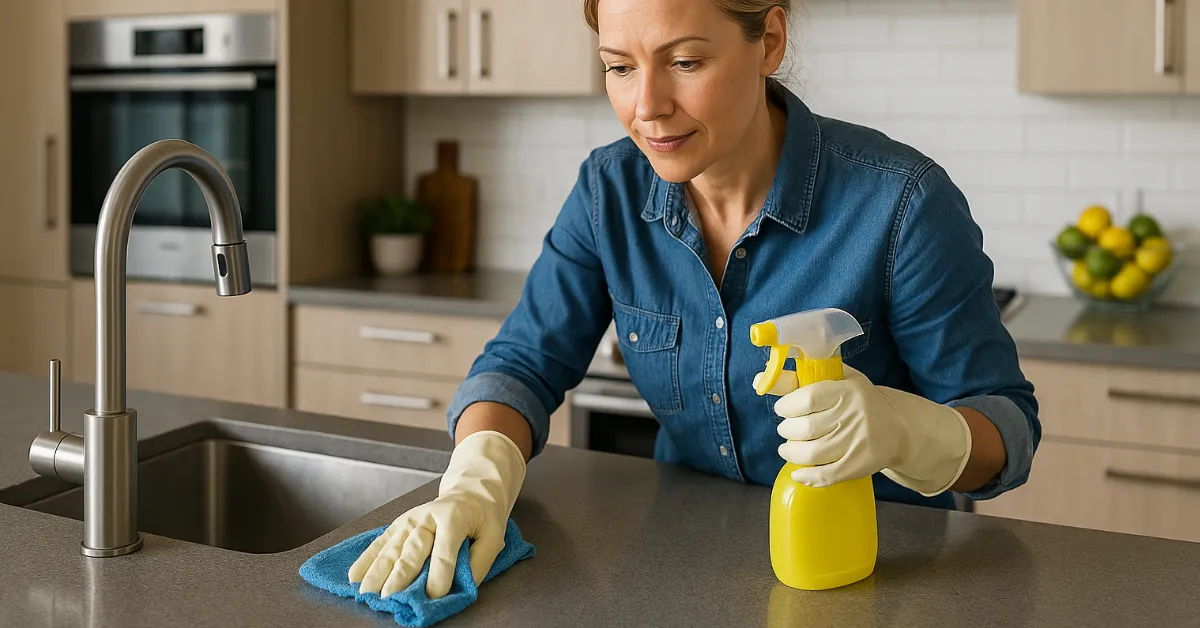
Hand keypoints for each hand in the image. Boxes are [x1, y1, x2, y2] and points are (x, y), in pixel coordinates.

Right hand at [348, 430, 525, 598]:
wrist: (470, 492)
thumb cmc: (483, 517)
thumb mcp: (494, 536)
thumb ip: (479, 563)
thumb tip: (461, 589)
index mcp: (454, 518)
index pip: (445, 551)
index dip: (439, 575)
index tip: (433, 596)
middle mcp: (427, 516)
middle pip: (412, 549)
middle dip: (400, 574)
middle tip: (390, 597)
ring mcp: (410, 520)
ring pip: (391, 547)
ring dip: (377, 570)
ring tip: (366, 592)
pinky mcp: (399, 524)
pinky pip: (380, 542)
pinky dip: (366, 559)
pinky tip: (354, 576)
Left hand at [755, 365, 971, 495]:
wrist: (898, 429)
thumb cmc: (858, 401)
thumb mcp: (836, 381)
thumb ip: (798, 379)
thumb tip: (759, 379)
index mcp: (847, 391)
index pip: (806, 398)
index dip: (786, 405)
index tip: (783, 408)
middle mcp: (853, 416)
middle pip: (805, 428)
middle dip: (787, 430)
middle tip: (786, 429)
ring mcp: (857, 443)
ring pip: (811, 453)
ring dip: (791, 453)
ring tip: (788, 448)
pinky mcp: (860, 465)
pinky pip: (826, 475)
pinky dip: (806, 476)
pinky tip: (798, 472)